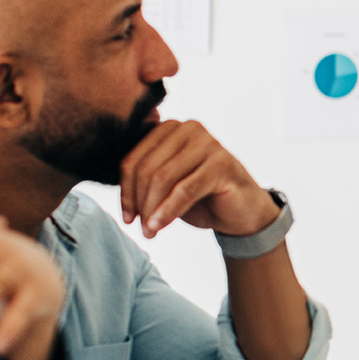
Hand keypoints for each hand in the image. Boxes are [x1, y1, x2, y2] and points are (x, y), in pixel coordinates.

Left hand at [119, 119, 275, 239]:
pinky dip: (168, 211)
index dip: (125, 191)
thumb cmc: (202, 197)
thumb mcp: (168, 184)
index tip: (127, 216)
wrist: (242, 212)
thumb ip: (146, 176)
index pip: (134, 158)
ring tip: (150, 231)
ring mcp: (208, 143)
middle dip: (139, 201)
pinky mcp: (222, 163)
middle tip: (140, 227)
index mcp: (171, 128)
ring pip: (163, 178)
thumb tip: (116, 183)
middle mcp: (189, 128)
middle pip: (147, 167)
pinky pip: (184, 189)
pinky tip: (159, 227)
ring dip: (152, 209)